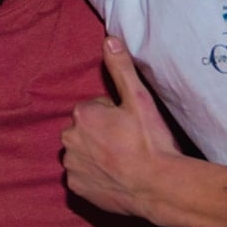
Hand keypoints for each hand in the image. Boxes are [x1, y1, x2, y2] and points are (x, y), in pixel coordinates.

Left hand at [60, 38, 180, 216]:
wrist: (158, 186)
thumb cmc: (150, 142)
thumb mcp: (139, 99)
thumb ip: (121, 68)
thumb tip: (109, 39)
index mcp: (82, 115)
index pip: (95, 108)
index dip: (115, 115)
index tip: (132, 126)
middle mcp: (68, 139)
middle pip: (86, 130)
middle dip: (102, 134)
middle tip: (130, 143)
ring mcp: (71, 165)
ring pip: (83, 152)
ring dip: (97, 154)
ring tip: (124, 161)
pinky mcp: (76, 188)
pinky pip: (82, 176)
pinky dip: (95, 176)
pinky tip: (116, 177)